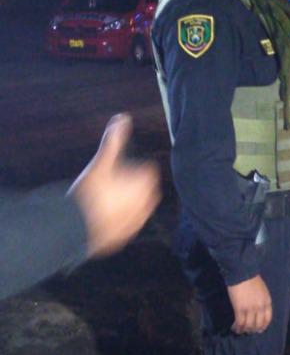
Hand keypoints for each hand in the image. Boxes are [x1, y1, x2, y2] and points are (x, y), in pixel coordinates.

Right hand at [69, 114, 159, 257]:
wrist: (75, 228)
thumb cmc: (89, 193)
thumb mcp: (101, 163)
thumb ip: (113, 141)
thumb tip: (122, 117)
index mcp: (144, 185)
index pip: (149, 172)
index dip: (136, 169)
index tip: (123, 168)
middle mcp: (145, 205)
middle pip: (145, 191)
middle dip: (134, 186)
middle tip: (113, 183)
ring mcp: (136, 223)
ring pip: (138, 209)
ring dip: (128, 204)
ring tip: (106, 200)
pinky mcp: (124, 237)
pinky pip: (127, 225)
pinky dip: (120, 220)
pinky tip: (103, 216)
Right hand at [228, 275, 272, 332]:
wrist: (242, 272)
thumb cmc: (251, 279)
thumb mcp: (262, 290)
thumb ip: (262, 300)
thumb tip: (257, 310)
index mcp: (267, 301)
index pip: (268, 319)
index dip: (263, 326)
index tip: (259, 330)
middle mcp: (260, 307)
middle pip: (258, 324)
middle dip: (253, 329)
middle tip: (248, 331)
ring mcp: (250, 308)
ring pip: (248, 325)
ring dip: (244, 330)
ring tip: (239, 331)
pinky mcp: (240, 308)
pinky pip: (240, 322)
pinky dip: (237, 327)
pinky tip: (234, 328)